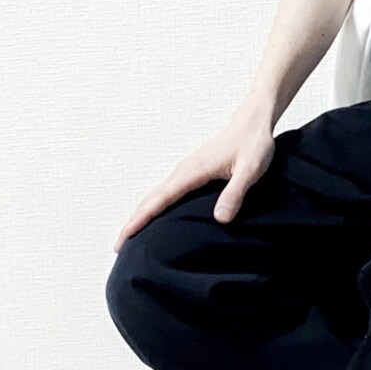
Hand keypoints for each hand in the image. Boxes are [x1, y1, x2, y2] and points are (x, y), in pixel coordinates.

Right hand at [112, 110, 276, 252]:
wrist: (252, 123)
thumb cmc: (253, 145)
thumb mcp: (250, 170)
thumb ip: (235, 193)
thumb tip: (220, 219)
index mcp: (193, 171)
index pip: (161, 198)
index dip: (142, 218)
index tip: (125, 235)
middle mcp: (184, 170)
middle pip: (151, 198)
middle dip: (133, 220)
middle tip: (117, 245)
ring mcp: (186, 170)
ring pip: (156, 194)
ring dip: (141, 214)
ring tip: (128, 235)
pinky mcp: (191, 172)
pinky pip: (166, 191)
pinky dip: (154, 205)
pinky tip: (153, 216)